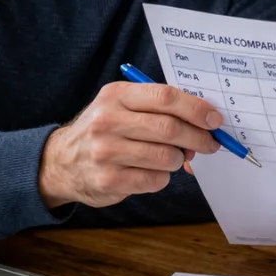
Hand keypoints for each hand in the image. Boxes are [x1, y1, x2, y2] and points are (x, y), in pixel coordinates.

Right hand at [38, 82, 221, 209]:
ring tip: (173, 157)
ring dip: (179, 158)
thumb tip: (204, 122)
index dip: (196, 108)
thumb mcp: (122, 105)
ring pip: (166, 156)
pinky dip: (163, 176)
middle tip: (210, 144)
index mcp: (116, 95)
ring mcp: (106, 152)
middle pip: (169, 128)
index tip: (215, 120)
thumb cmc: (104, 129)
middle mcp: (108, 121)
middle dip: (198, 137)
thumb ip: (159, 108)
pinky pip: (155, 179)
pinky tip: (152, 170)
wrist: (61, 161)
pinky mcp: (108, 180)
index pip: (165, 97)